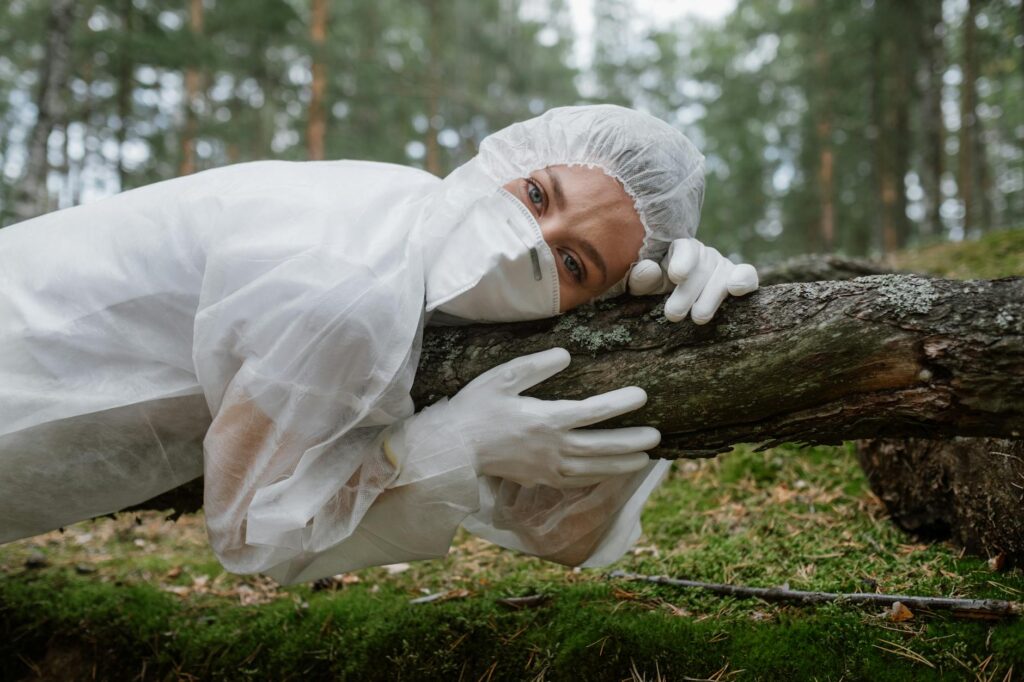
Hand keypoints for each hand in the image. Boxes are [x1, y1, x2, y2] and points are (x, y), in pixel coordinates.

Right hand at [389, 348, 659, 488]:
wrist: (452, 449)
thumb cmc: (474, 408)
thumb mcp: (501, 377)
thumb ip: (536, 366)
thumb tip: (566, 355)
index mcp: (545, 419)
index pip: (593, 412)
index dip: (620, 404)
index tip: (642, 396)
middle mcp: (551, 448)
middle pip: (601, 446)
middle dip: (631, 442)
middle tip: (657, 437)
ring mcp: (546, 468)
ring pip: (593, 469)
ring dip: (621, 464)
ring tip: (644, 461)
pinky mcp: (538, 479)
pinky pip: (575, 481)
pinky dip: (597, 478)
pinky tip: (609, 474)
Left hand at [627, 238, 757, 323]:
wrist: (676, 295)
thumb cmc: (657, 286)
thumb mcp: (644, 284)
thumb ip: (641, 277)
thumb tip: (650, 269)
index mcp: (679, 248)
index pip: (685, 249)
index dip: (682, 261)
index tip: (676, 276)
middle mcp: (703, 254)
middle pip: (701, 269)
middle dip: (687, 293)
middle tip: (673, 315)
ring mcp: (722, 265)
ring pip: (721, 277)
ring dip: (710, 298)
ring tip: (697, 317)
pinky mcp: (738, 279)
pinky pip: (747, 274)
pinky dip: (744, 279)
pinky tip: (736, 289)